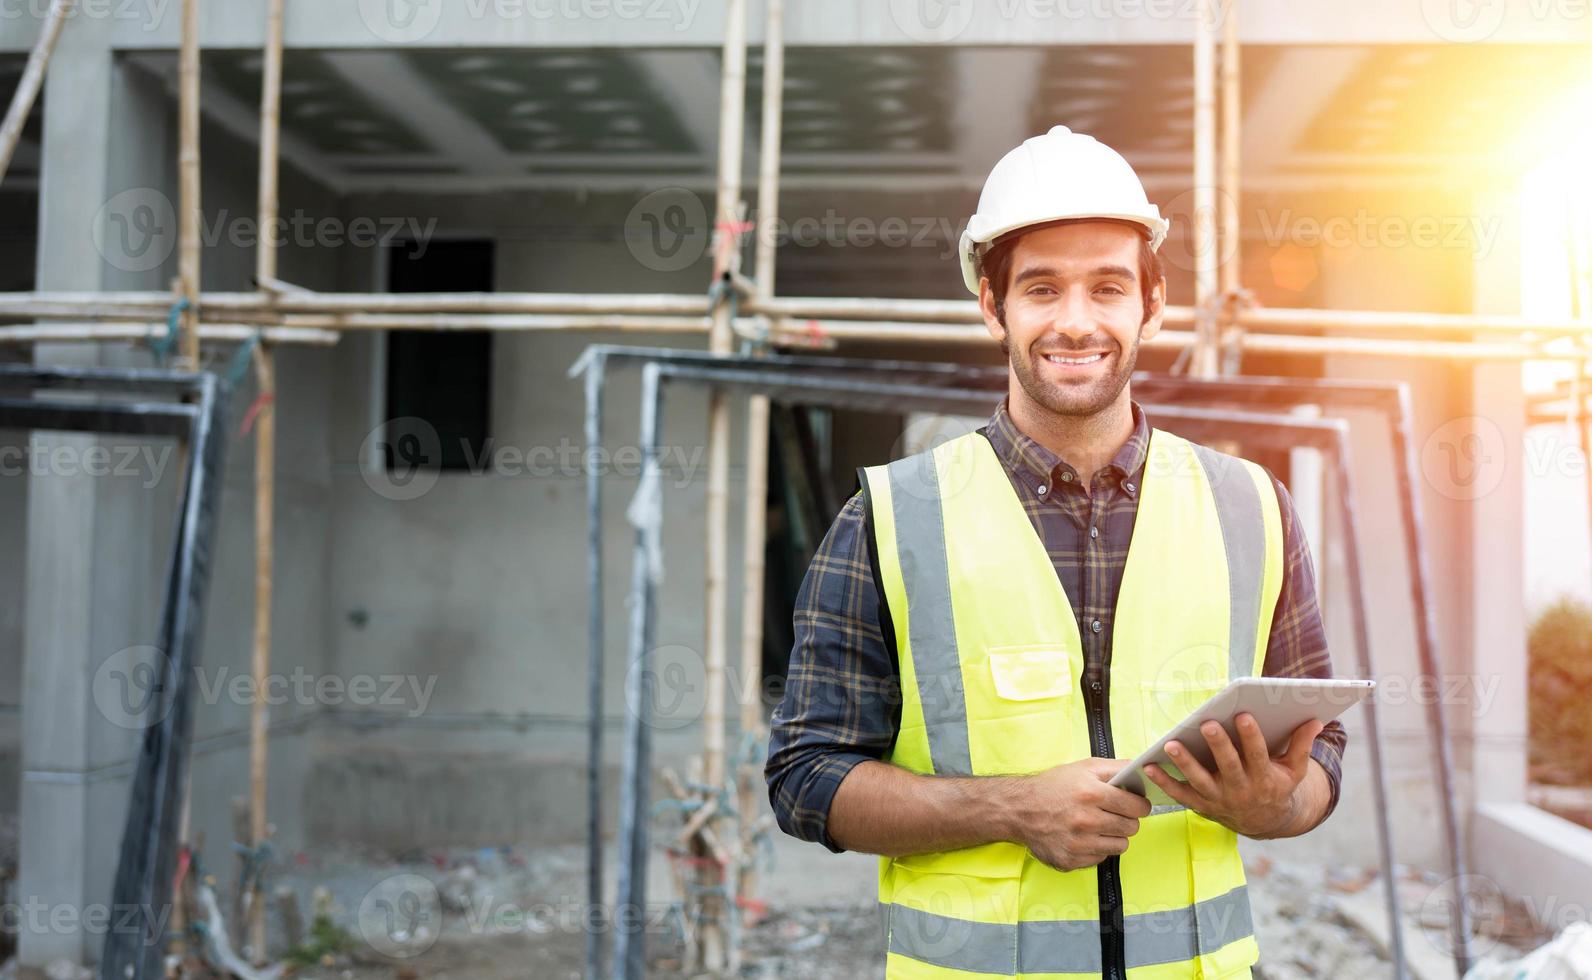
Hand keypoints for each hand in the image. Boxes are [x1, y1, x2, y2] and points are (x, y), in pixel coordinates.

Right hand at [1011, 758, 1152, 870]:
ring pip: (1120, 846)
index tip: (1136, 804)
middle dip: (1127, 820)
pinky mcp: (1071, 860)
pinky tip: (1085, 836)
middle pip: (1131, 828)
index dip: (1140, 805)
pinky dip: (1097, 848)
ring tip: (1100, 825)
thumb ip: (1116, 767)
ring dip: (1114, 836)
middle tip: (1115, 813)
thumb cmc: (1053, 786)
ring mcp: (1078, 843)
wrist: (1019, 809)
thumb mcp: (1084, 767)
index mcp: (1091, 793)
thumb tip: (1143, 769)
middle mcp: (1085, 820)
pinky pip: (1101, 858)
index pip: (1136, 807)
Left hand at [1142, 713, 1322, 838]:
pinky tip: (1149, 766)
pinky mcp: (1202, 805)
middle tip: (1207, 724)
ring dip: (1185, 764)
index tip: (1243, 715)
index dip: (1251, 736)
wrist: (1265, 821)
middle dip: (1218, 745)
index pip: (1258, 755)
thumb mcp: (1295, 770)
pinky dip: (1163, 782)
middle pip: (1228, 766)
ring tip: (1171, 745)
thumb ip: (1302, 745)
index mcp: (1265, 779)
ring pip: (1200, 781)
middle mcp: (1241, 790)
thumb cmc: (1278, 786)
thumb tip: (1316, 720)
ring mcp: (1219, 799)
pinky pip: (1180, 794)